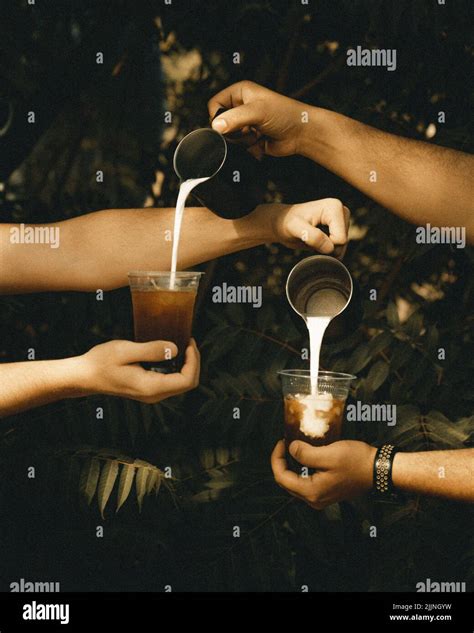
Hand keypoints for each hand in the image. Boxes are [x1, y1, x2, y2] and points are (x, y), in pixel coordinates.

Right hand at [74, 338, 199, 402]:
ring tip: (182, 344)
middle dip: (193, 362)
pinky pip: (171, 381)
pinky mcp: (148, 389)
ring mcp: (151, 394)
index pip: (186, 380)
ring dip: (186, 364)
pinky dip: (177, 367)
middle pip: (187, 383)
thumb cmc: (101, 363)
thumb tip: (175, 349)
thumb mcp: (125, 350)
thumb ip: (151, 350)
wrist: (84, 376)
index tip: (188, 343)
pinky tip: (171, 352)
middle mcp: (154, 395)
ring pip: (181, 383)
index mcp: (151, 387)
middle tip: (188, 341)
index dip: (194, 361)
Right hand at [208, 80, 308, 156]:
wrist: (301, 133)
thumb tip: (216, 126)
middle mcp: (241, 107)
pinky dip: (248, 148)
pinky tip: (260, 142)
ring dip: (242, 141)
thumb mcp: (257, 112)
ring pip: (230, 138)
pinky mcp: (250, 139)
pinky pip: (239, 148)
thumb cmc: (285, 114)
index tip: (227, 124)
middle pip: (221, 124)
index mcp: (239, 92)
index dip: (218, 116)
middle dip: (233, 131)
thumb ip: (235, 118)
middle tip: (248, 129)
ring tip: (257, 135)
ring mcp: (246, 124)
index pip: (215, 104)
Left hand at [253, 199, 349, 255]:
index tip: (309, 238)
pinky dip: (327, 250)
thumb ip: (312, 236)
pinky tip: (316, 242)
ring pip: (342, 247)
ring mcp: (342, 220)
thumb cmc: (286, 223)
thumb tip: (330, 247)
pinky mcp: (340, 228)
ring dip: (326, 250)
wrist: (282, 222)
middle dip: (326, 247)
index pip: (340, 239)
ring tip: (312, 240)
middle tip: (309, 240)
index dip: (324, 245)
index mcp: (334, 207)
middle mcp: (342, 211)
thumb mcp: (294, 228)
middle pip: (343, 243)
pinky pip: (339, 248)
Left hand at [271, 439, 376, 508]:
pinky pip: (305, 482)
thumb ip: (305, 453)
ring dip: (290, 465)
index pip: (281, 477)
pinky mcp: (326, 492)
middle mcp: (314, 499)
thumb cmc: (356, 462)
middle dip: (281, 462)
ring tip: (292, 448)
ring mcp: (320, 497)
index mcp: (311, 492)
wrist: (377, 470)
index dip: (276, 458)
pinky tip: (304, 457)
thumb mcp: (329, 454)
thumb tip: (290, 449)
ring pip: (295, 482)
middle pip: (286, 482)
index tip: (282, 442)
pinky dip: (300, 469)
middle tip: (285, 443)